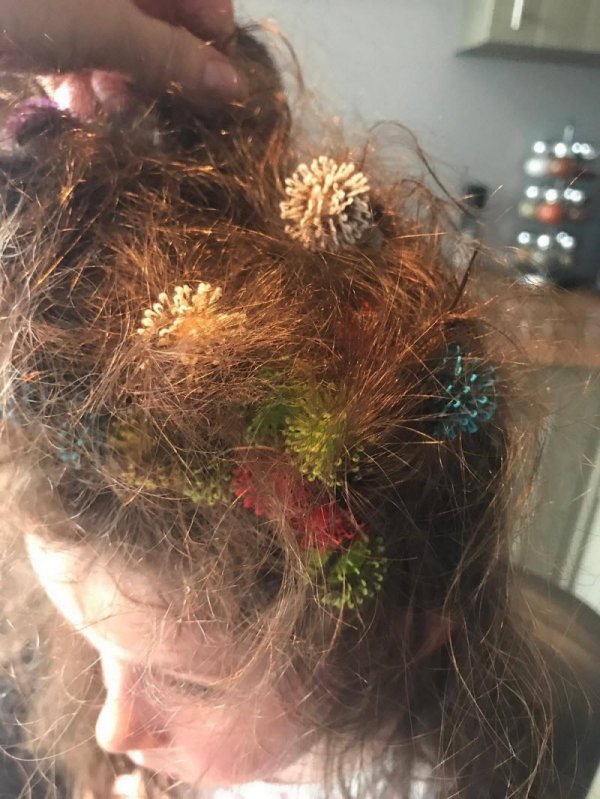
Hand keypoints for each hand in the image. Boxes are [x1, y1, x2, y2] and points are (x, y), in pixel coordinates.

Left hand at [0, 0, 246, 116]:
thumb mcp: (98, 26)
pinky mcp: (28, 16)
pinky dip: (74, 73)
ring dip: (114, 77)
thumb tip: (234, 86)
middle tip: (151, 105)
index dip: (210, 32)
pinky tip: (74, 105)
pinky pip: (66, 38)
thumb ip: (169, 55)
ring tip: (106, 112)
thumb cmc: (13, 0)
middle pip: (149, 9)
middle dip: (153, 62)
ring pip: (107, 29)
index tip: (215, 84)